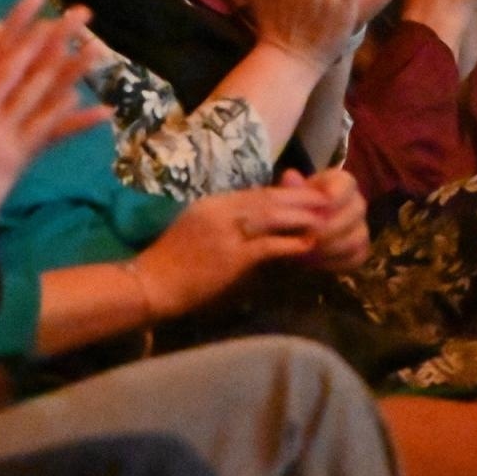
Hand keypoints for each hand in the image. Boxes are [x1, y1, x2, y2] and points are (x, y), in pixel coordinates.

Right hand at [0, 0, 111, 253]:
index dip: (5, 32)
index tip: (26, 9)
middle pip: (17, 65)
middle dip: (47, 34)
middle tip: (74, 12)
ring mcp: (0, 134)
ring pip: (39, 92)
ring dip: (70, 67)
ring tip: (94, 47)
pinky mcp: (17, 157)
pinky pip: (46, 130)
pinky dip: (67, 115)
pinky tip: (87, 98)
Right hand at [132, 186, 327, 318]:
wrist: (149, 283)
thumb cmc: (171, 262)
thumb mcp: (196, 228)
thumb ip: (224, 221)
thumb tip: (256, 221)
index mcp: (212, 203)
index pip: (256, 193)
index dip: (285, 192)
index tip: (307, 193)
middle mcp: (220, 211)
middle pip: (268, 199)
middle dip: (300, 199)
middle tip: (326, 200)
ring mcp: (225, 232)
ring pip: (271, 216)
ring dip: (301, 217)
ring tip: (324, 219)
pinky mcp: (230, 257)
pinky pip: (266, 246)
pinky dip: (289, 243)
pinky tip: (307, 245)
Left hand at [281, 168, 368, 271]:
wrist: (296, 231)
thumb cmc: (294, 208)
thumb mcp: (289, 195)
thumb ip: (291, 189)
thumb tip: (291, 176)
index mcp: (341, 182)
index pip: (348, 183)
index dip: (335, 196)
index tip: (319, 208)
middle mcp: (357, 203)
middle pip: (357, 211)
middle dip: (331, 227)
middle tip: (308, 237)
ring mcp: (361, 228)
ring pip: (358, 237)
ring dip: (331, 248)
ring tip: (307, 253)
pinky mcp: (360, 250)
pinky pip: (356, 258)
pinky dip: (335, 263)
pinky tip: (316, 263)